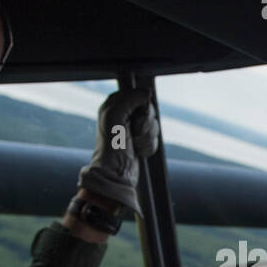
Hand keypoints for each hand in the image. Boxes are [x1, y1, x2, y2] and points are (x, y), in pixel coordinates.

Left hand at [78, 88, 159, 215]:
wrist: (116, 174)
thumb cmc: (112, 146)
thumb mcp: (115, 117)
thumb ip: (130, 99)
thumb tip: (147, 92)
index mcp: (114, 104)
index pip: (137, 93)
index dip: (140, 105)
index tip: (134, 115)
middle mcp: (123, 114)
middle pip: (149, 109)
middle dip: (145, 124)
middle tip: (134, 132)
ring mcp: (133, 128)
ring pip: (154, 124)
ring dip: (146, 137)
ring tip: (134, 145)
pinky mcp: (141, 141)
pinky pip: (155, 138)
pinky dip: (148, 146)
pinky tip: (138, 152)